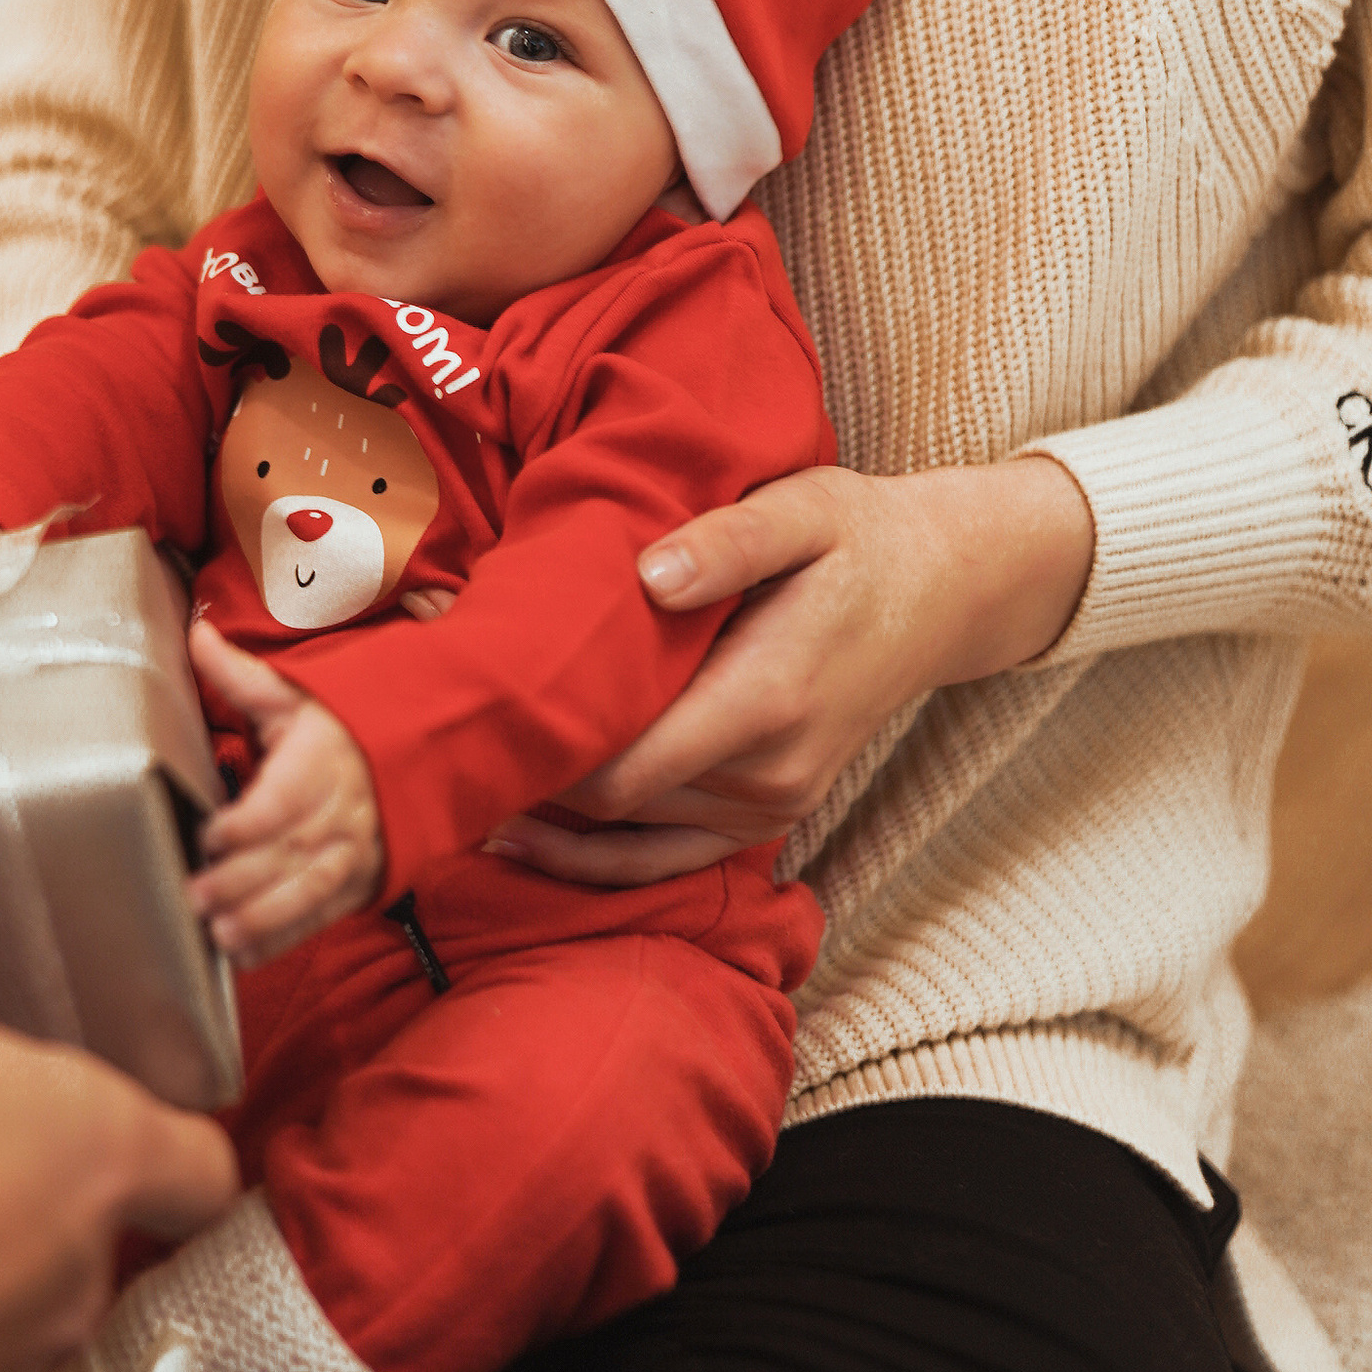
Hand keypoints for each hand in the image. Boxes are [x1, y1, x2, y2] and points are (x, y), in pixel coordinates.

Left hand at [186, 621, 383, 962]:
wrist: (419, 753)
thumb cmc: (340, 723)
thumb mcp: (294, 694)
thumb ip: (238, 674)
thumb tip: (194, 630)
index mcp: (322, 759)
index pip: (287, 796)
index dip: (250, 820)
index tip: (211, 834)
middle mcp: (342, 810)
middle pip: (292, 851)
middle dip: (243, 880)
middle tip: (196, 896)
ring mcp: (354, 852)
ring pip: (310, 890)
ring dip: (265, 918)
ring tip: (220, 934)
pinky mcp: (357, 885)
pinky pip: (321, 918)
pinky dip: (283, 939)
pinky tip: (244, 954)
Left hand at [493, 457, 1095, 888]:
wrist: (943, 592)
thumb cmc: (860, 537)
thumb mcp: (803, 508)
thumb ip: (728, 542)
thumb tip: (647, 577)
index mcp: (766, 702)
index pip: (619, 766)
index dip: (528, 749)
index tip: (456, 700)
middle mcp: (766, 776)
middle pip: (605, 807)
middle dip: (513, 770)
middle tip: (428, 714)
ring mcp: (766, 808)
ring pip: (622, 840)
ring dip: (537, 807)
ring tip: (451, 759)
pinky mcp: (762, 816)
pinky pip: (658, 863)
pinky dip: (586, 857)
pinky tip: (515, 834)